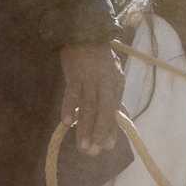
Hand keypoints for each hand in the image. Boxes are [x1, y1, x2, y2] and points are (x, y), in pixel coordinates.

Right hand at [59, 41, 124, 155]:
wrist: (85, 34)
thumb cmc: (101, 58)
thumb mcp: (113, 75)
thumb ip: (114, 97)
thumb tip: (117, 119)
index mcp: (116, 83)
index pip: (114, 110)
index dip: (110, 128)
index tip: (108, 146)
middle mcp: (104, 82)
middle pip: (102, 111)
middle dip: (98, 132)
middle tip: (94, 152)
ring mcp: (88, 79)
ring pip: (87, 106)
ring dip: (84, 127)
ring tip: (82, 146)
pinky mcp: (73, 75)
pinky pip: (71, 94)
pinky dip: (69, 108)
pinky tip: (67, 122)